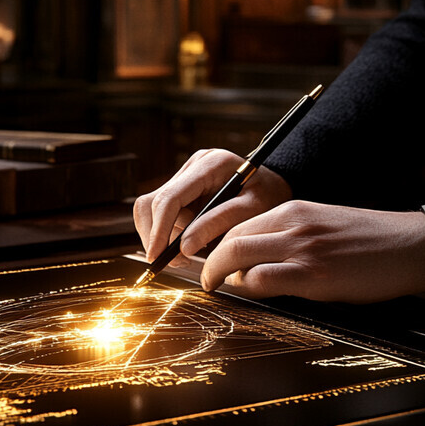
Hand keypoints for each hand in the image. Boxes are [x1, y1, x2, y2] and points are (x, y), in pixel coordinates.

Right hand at [133, 149, 292, 267]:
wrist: (274, 186)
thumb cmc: (269, 195)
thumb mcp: (255, 209)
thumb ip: (220, 223)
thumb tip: (184, 247)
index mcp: (209, 164)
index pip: (170, 198)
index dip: (159, 229)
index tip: (157, 256)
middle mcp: (192, 167)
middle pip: (151, 203)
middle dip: (157, 236)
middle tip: (178, 261)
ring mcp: (184, 177)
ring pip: (150, 210)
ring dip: (161, 237)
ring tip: (187, 255)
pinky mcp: (181, 190)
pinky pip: (161, 214)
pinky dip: (167, 234)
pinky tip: (188, 245)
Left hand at [200, 200, 424, 302]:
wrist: (412, 246)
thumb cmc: (370, 240)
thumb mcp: (323, 224)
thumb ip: (289, 235)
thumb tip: (256, 259)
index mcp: (294, 210)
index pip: (239, 225)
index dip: (219, 246)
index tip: (212, 262)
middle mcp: (293, 224)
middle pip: (231, 240)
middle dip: (210, 264)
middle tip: (207, 281)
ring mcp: (302, 248)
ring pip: (239, 257)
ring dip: (223, 277)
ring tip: (223, 289)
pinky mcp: (314, 275)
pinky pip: (262, 281)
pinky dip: (248, 289)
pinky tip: (250, 294)